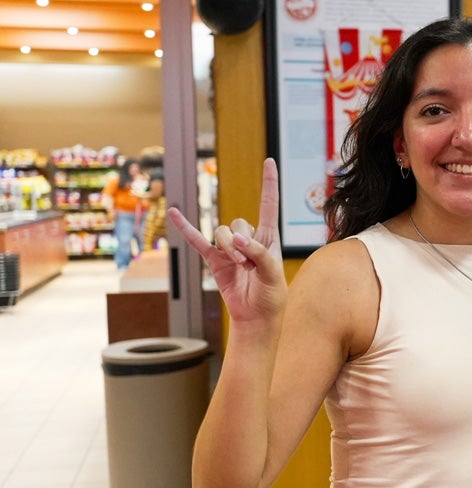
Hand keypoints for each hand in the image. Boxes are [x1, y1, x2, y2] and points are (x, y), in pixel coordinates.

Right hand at [167, 159, 286, 322]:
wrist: (255, 317)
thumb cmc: (271, 296)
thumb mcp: (273, 274)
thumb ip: (259, 253)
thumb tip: (237, 239)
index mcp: (268, 238)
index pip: (268, 204)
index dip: (269, 183)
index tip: (270, 161)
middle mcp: (248, 239)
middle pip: (238, 224)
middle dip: (242, 244)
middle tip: (249, 265)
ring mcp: (230, 249)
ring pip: (222, 233)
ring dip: (229, 249)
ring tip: (240, 268)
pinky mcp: (214, 260)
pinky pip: (197, 240)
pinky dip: (185, 227)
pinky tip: (174, 212)